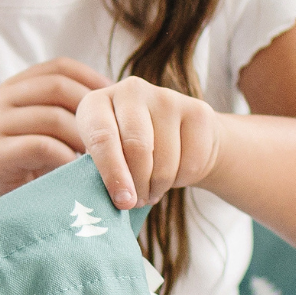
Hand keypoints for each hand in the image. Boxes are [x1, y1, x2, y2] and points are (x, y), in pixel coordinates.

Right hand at [0, 57, 107, 211]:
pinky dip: (66, 157)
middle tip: (116, 134)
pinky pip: (41, 146)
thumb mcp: (46, 133)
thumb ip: (67, 114)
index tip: (117, 101)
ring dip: (83, 138)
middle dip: (92, 110)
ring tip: (101, 157)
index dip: (92, 78)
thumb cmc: (25, 170)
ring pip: (53, 117)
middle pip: (58, 87)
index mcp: (13, 88)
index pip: (60, 67)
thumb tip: (117, 101)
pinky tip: (77, 171)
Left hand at [76, 77, 222, 211]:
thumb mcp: (106, 160)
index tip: (123, 201)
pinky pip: (191, 162)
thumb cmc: (127, 155)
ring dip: (158, 187)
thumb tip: (119, 200)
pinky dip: (182, 179)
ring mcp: (166, 97)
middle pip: (137, 147)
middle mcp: (130, 91)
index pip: (102, 137)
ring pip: (165, 160)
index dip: (112, 173)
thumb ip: (101, 176)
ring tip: (151, 189)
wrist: (174, 137)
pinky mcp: (197, 111)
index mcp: (97, 103)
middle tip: (136, 203)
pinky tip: (174, 173)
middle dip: (138, 184)